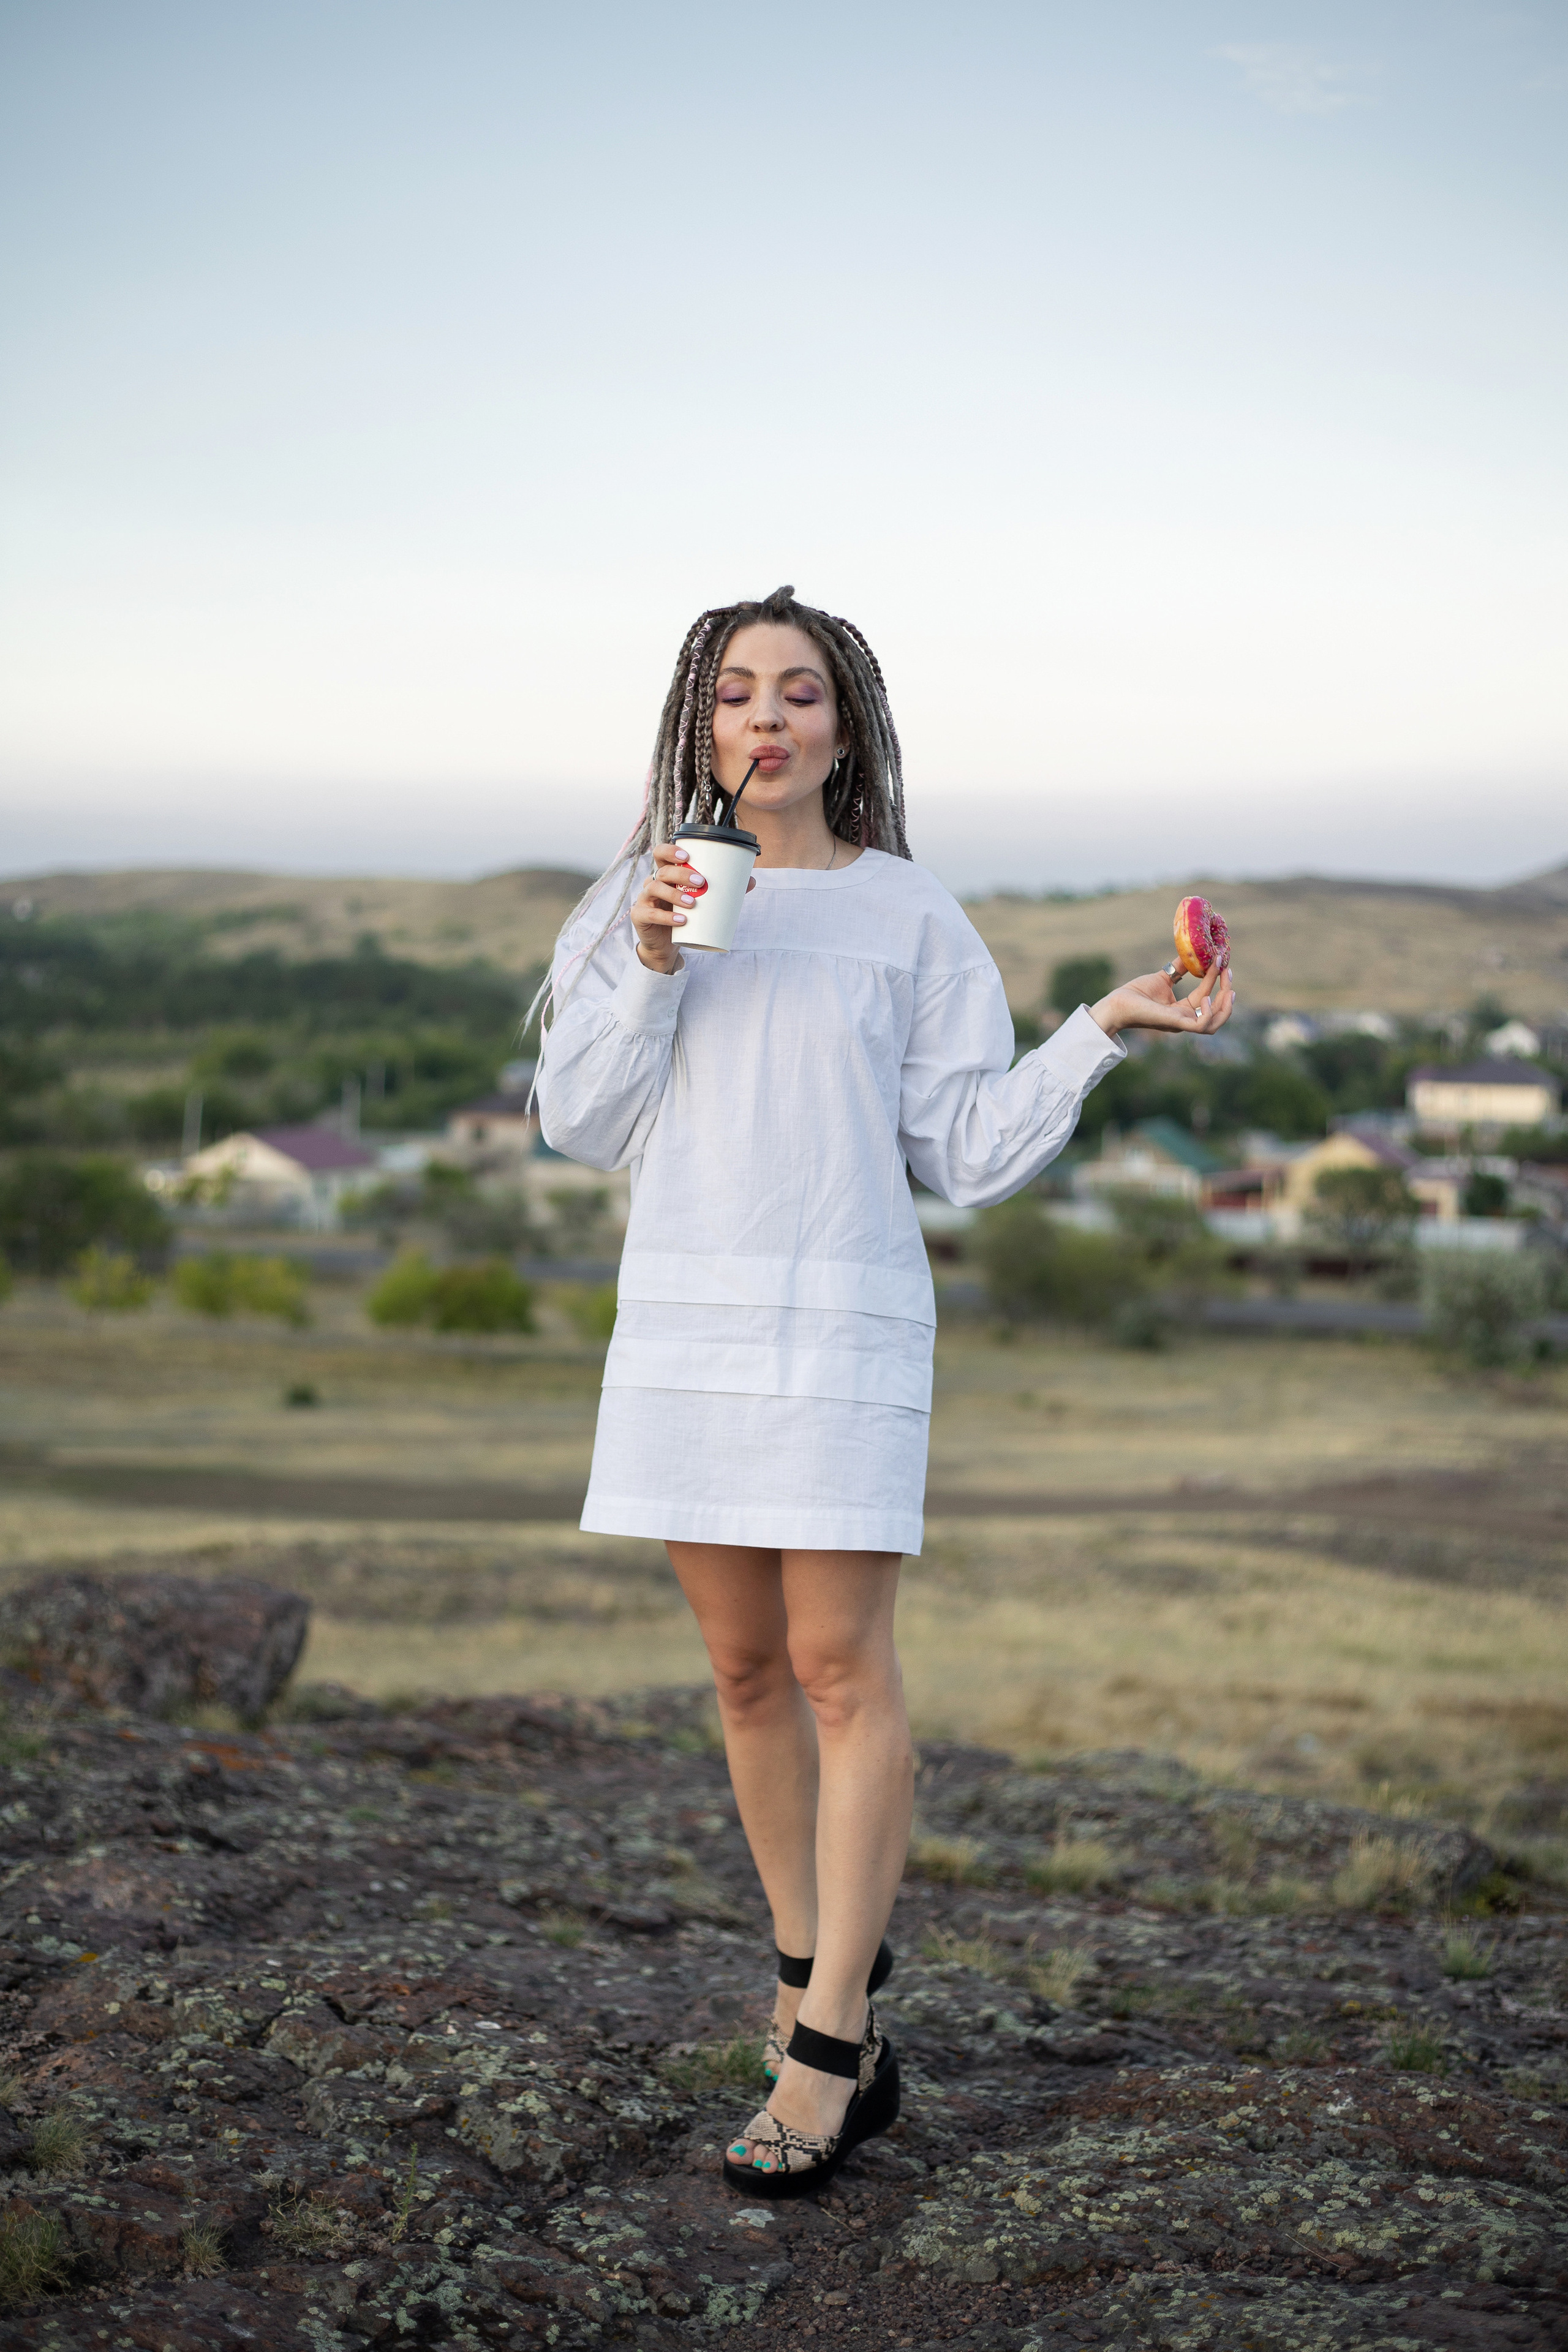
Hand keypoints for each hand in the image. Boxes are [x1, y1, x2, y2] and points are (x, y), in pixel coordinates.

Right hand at [630, 844, 753, 972]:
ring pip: (653, 888)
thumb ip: (723, 890)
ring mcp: (644, 899)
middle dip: (680, 874)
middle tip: (701, 882)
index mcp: (666, 875)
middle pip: (662, 871)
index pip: (661, 854)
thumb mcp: (700, 902)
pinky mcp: (640, 916)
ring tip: (692, 903)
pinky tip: (681, 920)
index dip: (670, 851)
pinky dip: (666, 917)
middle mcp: (652, 883)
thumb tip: (751, 881)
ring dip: (674, 895)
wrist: (666, 945)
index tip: (687, 857)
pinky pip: (650, 914)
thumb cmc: (684, 916)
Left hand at [1089, 962, 1234, 1039]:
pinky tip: (1207, 996)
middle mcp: (1184, 1020)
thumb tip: (1190, 953)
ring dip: (1225, 1006)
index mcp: (1183, 1011)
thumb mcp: (1163, 977)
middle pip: (1216, 1012)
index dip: (1217, 982)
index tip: (1222, 963)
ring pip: (1214, 1024)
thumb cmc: (1136, 993)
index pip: (1207, 997)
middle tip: (1228, 972)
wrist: (1117, 1003)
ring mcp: (1181, 1024)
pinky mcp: (1175, 1023)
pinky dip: (1209, 1013)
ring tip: (1226, 985)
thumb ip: (1178, 968)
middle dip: (1226, 993)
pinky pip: (1201, 1026)